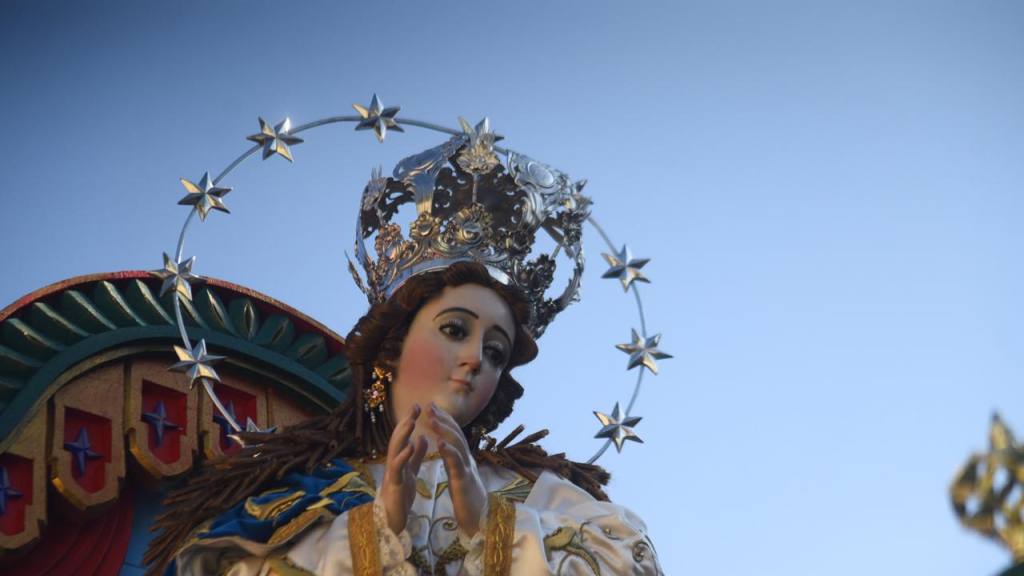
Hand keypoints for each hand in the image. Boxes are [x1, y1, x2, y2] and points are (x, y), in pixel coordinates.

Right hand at [380, 404, 427, 534]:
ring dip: (402, 435)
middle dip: (405, 422)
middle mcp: (393, 462)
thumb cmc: (401, 495)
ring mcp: (392, 472)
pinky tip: (410, 446)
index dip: (409, 421)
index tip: (418, 406)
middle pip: (397, 438)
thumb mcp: (411, 471)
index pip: (404, 436)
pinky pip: (398, 467)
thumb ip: (415, 456)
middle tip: (415, 407)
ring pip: (394, 449)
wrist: (393, 519)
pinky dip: (403, 456)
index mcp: (399, 459)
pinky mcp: (394, 483)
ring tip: (411, 421)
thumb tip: (421, 438)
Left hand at [429, 403, 487, 536]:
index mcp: (464, 459)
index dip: (445, 420)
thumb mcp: (459, 475)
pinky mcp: (464, 481)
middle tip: (430, 406)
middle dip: (443, 419)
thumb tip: (447, 446)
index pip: (455, 435)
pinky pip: (456, 464)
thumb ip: (454, 460)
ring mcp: (467, 469)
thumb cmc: (469, 499)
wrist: (481, 519)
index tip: (433, 408)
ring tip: (432, 419)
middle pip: (456, 435)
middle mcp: (467, 460)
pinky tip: (439, 443)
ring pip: (457, 445)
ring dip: (444, 430)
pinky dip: (449, 452)